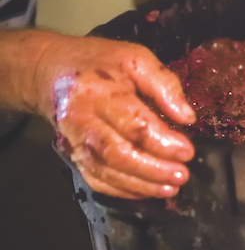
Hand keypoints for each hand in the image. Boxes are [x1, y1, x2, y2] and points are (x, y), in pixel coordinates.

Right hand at [35, 35, 195, 199]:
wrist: (51, 71)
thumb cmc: (99, 62)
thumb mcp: (136, 59)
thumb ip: (164, 84)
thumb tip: (187, 117)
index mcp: (98, 92)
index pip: (133, 123)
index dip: (163, 142)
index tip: (187, 152)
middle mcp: (81, 120)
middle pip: (117, 153)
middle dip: (153, 169)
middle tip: (181, 175)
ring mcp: (74, 141)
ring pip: (106, 171)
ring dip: (141, 184)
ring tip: (170, 188)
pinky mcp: (73, 155)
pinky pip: (96, 179)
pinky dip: (122, 190)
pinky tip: (147, 191)